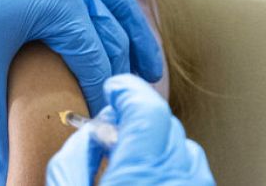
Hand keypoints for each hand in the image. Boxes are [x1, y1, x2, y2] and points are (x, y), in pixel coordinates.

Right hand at [46, 74, 213, 185]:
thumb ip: (71, 160)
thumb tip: (86, 135)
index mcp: (139, 175)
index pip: (148, 109)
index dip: (128, 89)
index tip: (114, 88)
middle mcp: (175, 180)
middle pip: (166, 122)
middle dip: (138, 115)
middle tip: (112, 129)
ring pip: (184, 145)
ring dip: (157, 141)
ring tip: (130, 157)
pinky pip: (194, 171)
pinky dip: (173, 163)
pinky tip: (148, 177)